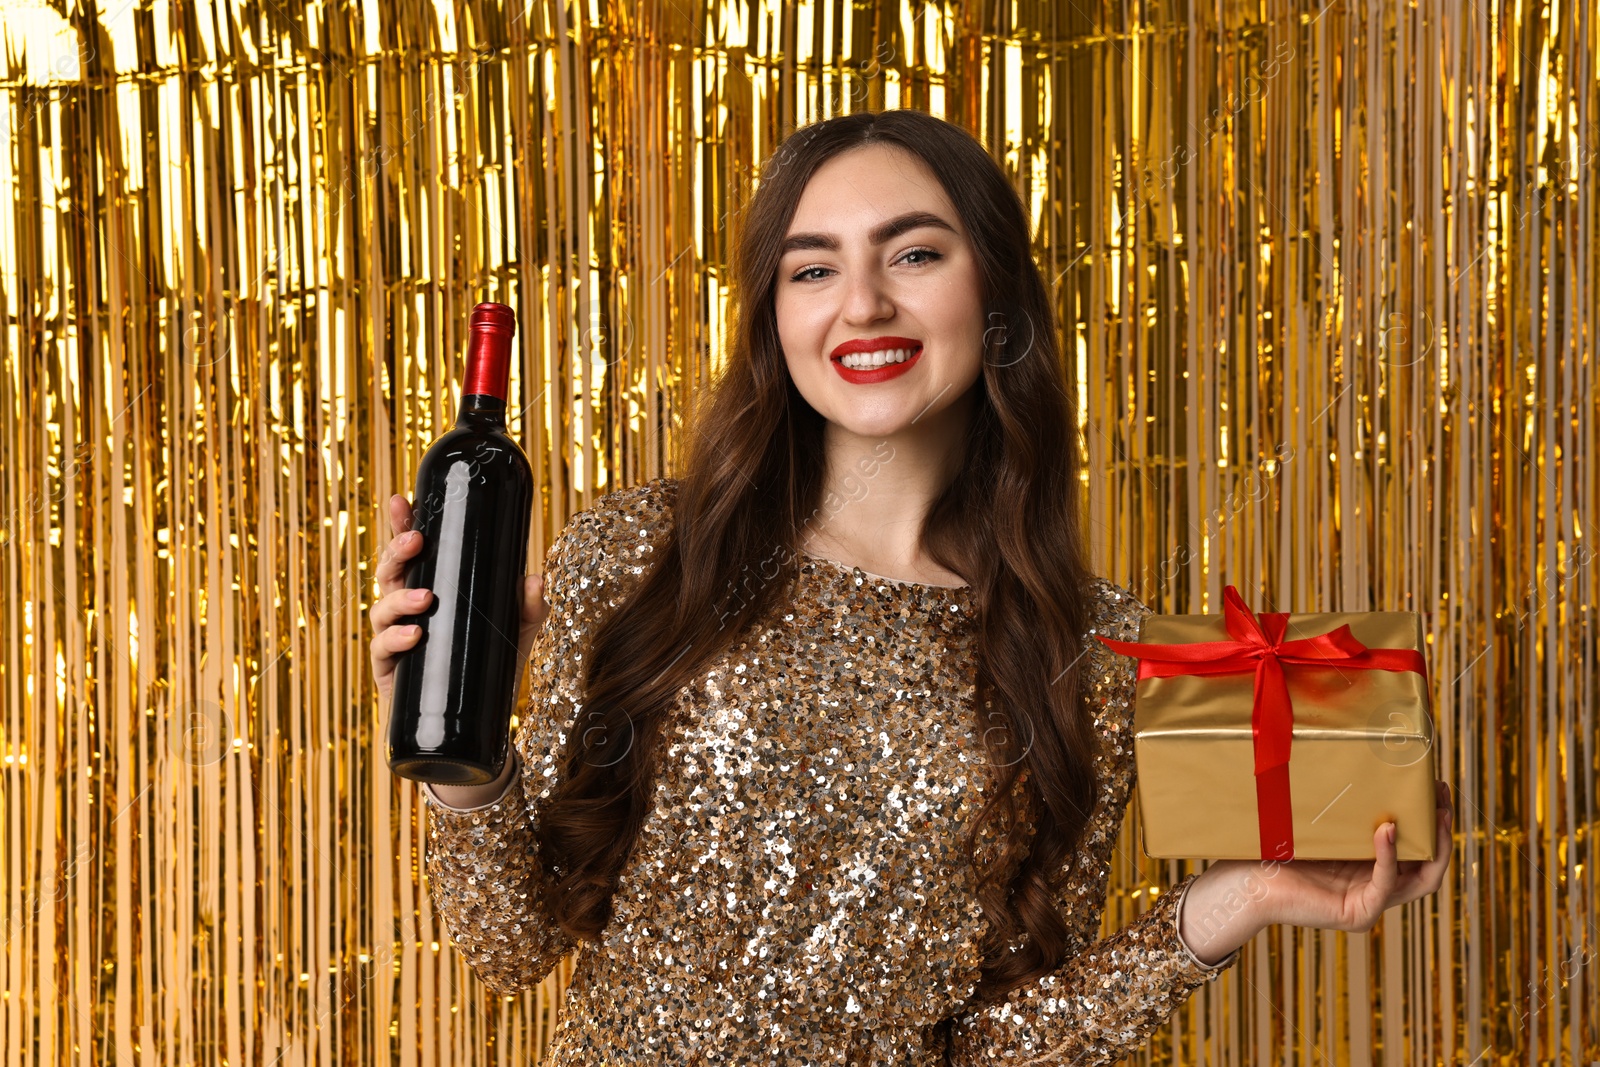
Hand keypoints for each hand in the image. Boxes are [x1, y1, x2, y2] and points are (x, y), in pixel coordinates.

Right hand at [368, 493, 550, 706]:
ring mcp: (394, 641)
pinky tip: (414, 636)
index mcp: (430, 591)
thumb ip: (529, 606)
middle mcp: (405, 612)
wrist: (479, 726)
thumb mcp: (517, 632)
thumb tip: (534, 579)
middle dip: (396, 552)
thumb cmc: (489, 668)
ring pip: (380, 609)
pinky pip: (382, 651)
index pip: (412, 554)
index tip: (401, 499)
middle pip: (389, 573)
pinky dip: (396, 640)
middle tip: (415, 540)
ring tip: (426, 599)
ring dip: (400, 600)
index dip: (402, 525)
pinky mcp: (389, 673)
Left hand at [1259, 780, 1453, 931]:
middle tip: (1441, 794)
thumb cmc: (1275, 847)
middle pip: (1430, 863)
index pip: (1418, 849)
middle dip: (1442, 828)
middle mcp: (1377, 888)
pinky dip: (1390, 855)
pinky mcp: (1358, 914)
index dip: (1433, 820)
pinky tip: (1389, 830)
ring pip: (1423, 879)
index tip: (1435, 786)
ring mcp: (1371, 904)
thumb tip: (1356, 756)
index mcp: (1372, 868)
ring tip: (1434, 812)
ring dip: (1432, 844)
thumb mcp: (1320, 822)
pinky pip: (1385, 883)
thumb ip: (1343, 805)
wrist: (1248, 882)